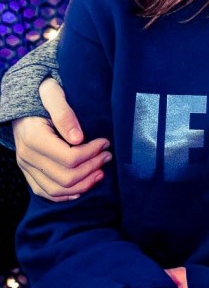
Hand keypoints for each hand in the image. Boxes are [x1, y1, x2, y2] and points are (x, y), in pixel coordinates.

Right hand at [13, 78, 110, 200]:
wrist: (23, 103)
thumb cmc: (42, 95)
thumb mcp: (53, 93)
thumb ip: (65, 113)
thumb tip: (79, 138)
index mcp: (34, 138)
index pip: (69, 157)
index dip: (92, 153)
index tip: (105, 143)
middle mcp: (27, 156)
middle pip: (65, 177)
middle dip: (92, 168)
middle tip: (107, 156)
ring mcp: (26, 167)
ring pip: (57, 189)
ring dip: (83, 184)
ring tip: (100, 171)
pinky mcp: (28, 173)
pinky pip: (46, 192)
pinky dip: (66, 194)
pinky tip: (83, 186)